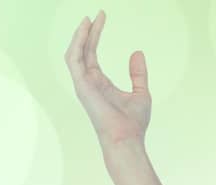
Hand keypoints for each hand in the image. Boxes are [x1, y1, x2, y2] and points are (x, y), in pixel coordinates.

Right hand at [64, 10, 150, 146]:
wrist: (128, 139)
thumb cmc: (133, 123)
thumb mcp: (141, 92)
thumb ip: (137, 73)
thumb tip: (138, 52)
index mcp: (100, 83)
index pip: (92, 53)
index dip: (96, 34)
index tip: (102, 17)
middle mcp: (89, 82)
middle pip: (83, 49)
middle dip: (88, 30)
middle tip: (96, 14)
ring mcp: (83, 84)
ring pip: (75, 52)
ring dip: (80, 35)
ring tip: (89, 19)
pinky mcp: (81, 85)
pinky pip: (74, 59)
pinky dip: (78, 43)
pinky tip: (85, 31)